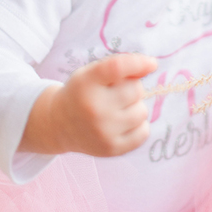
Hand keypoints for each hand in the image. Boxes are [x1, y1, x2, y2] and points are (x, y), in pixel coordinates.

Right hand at [21, 53, 156, 156]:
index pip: (116, 68)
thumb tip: (151, 65)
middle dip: (132, 88)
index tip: (152, 64)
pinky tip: (121, 124)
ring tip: (116, 110)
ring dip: (135, 107)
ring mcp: (103, 131)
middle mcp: (93, 108)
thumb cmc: (83, 93)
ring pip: (142, 111)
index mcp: (86, 83)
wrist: (58, 125)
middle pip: (136, 89)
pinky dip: (138, 126)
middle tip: (115, 94)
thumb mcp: (92, 73)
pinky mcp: (111, 149)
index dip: (138, 63)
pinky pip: (144, 132)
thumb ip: (120, 65)